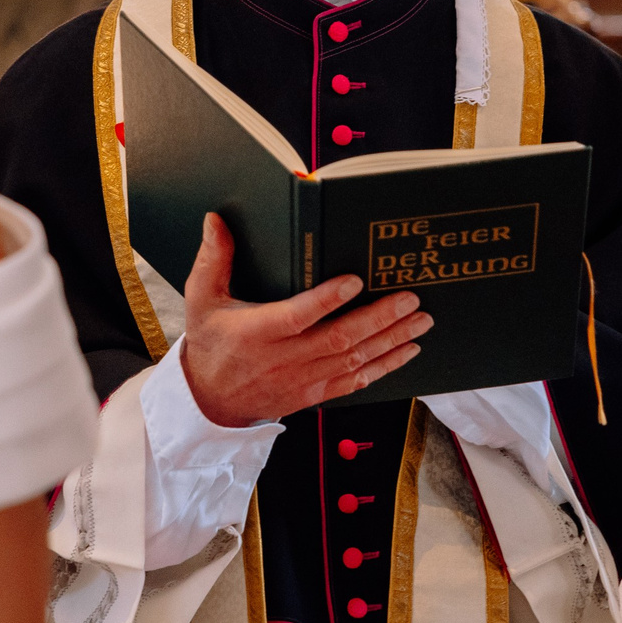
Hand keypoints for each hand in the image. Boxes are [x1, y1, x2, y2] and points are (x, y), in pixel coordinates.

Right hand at [177, 213, 431, 426]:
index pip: (296, 316)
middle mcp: (283, 359)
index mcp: (255, 333)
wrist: (210, 402)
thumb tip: (216, 219)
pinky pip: (355, 382)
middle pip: (338, 339)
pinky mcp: (315, 393)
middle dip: (378, 318)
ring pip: (354, 360)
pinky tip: (407, 351)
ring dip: (391, 340)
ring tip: (420, 321)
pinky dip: (384, 367)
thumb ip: (212, 259)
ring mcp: (303, 380)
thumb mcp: (201, 299)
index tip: (354, 280)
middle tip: (410, 298)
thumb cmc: (210, 345)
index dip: (327, 300)